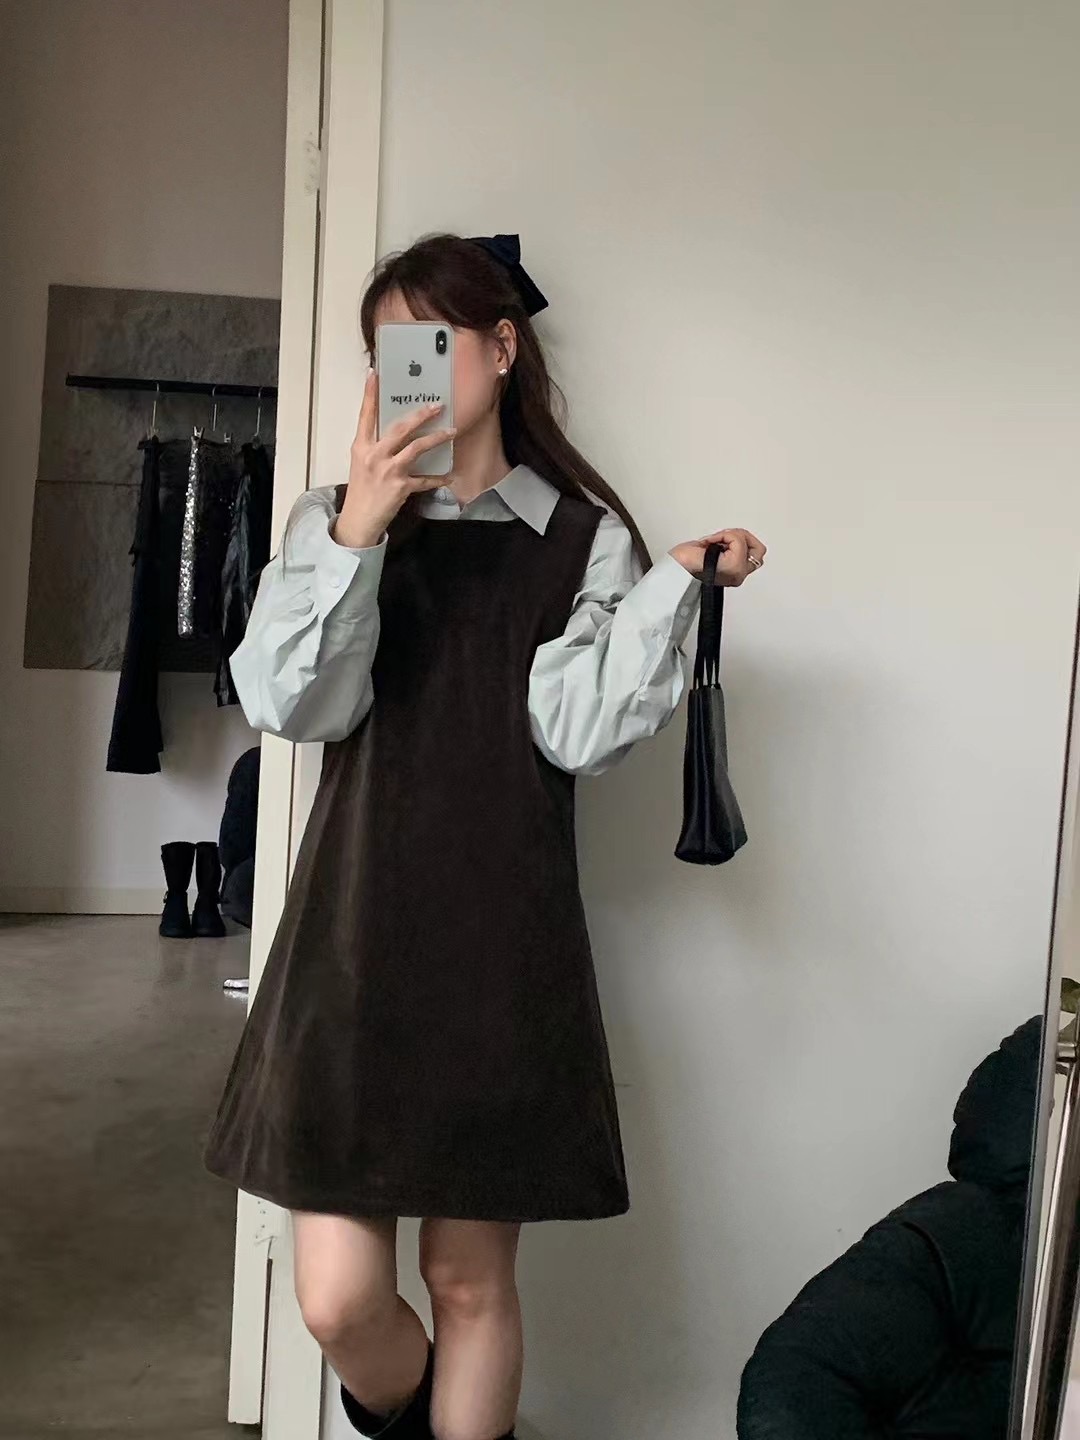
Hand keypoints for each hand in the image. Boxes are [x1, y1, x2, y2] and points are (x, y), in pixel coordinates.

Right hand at [334, 370, 456, 547]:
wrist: (359, 519)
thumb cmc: (362, 488)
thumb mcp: (362, 462)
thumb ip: (375, 444)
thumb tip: (396, 429)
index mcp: (362, 446)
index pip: (366, 415)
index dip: (370, 394)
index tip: (375, 374)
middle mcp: (374, 455)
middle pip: (399, 428)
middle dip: (420, 415)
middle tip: (437, 405)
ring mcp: (388, 471)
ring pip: (417, 448)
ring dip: (437, 438)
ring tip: (451, 431)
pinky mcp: (401, 487)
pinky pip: (425, 479)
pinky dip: (438, 477)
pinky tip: (449, 475)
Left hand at [670, 529, 766, 585]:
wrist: (672, 570)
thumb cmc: (683, 564)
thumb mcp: (712, 551)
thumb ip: (730, 548)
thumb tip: (738, 537)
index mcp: (735, 575)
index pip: (757, 552)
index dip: (739, 541)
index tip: (719, 544)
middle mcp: (739, 576)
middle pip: (758, 548)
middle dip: (738, 537)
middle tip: (718, 541)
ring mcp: (737, 572)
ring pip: (746, 540)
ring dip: (728, 536)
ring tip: (711, 544)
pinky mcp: (732, 566)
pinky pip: (737, 539)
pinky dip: (723, 535)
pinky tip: (709, 545)